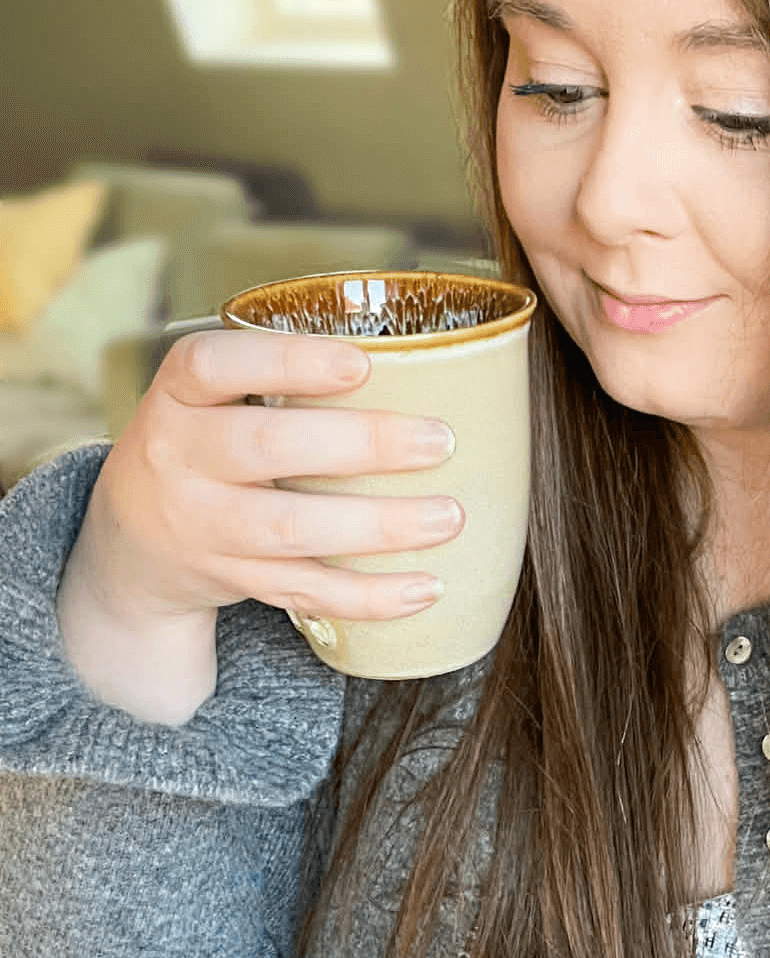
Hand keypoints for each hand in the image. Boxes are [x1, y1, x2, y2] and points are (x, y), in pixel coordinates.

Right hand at [68, 328, 464, 632]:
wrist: (133, 538)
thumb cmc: (204, 444)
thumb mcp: (209, 399)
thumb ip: (276, 379)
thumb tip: (412, 364)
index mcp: (178, 395)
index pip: (214, 366)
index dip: (287, 362)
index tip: (361, 364)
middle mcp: (179, 458)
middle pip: (268, 447)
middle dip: (363, 444)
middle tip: (438, 441)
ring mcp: (204, 526)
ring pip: (293, 529)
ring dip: (379, 525)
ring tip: (448, 516)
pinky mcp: (233, 579)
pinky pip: (307, 592)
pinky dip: (370, 596)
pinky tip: (425, 587)